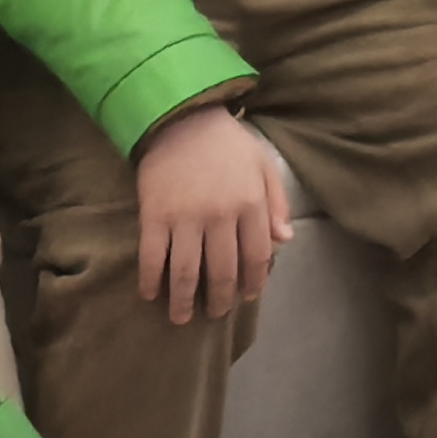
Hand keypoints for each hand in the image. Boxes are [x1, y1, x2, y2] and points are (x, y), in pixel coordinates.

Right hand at [130, 104, 287, 323]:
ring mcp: (185, 218)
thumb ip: (276, 203)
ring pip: (186, 273)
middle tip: (215, 313)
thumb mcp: (263, 166)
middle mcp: (220, 216)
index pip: (257, 256)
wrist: (184, 120)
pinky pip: (152, 258)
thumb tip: (285, 240)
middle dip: (220, 299)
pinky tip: (150, 294)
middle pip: (222, 271)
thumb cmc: (228, 144)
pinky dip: (151, 281)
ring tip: (182, 317)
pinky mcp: (154, 216)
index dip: (253, 281)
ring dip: (183, 301)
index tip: (247, 297)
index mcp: (250, 203)